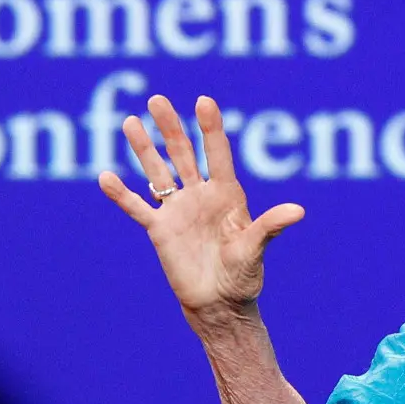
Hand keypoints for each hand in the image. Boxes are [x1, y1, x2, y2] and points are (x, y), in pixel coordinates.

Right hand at [98, 95, 304, 319]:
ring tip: (131, 122)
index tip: (203, 101)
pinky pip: (137, 208)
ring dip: (144, 148)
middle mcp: (201, 196)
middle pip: (182, 154)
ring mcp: (178, 211)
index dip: (210, 128)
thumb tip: (299, 211)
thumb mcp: (256, 248)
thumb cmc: (243, 276)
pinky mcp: (160, 230)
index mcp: (227, 194)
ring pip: (157, 172)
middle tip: (157, 99)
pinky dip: (121, 194)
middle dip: (171, 127)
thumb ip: (271, 226)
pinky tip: (105, 176)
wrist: (219, 304)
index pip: (217, 153)